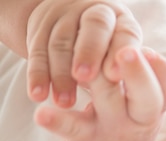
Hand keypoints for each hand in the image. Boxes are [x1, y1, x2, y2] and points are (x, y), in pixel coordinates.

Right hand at [26, 0, 141, 107]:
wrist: (72, 30)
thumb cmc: (109, 55)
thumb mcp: (122, 59)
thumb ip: (126, 72)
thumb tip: (128, 92)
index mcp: (123, 22)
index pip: (124, 33)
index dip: (120, 51)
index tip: (115, 75)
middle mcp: (96, 13)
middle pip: (93, 27)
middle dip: (87, 53)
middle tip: (83, 77)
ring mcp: (66, 17)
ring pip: (61, 42)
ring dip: (61, 73)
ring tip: (64, 102)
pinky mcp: (40, 28)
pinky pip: (38, 51)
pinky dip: (37, 75)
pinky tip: (39, 94)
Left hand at [34, 46, 165, 140]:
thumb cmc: (130, 117)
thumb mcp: (145, 99)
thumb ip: (142, 72)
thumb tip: (133, 48)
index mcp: (158, 103)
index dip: (164, 70)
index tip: (148, 52)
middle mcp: (142, 117)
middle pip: (149, 97)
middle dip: (139, 74)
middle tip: (128, 51)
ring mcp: (115, 128)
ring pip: (109, 101)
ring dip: (98, 80)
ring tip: (84, 69)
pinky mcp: (88, 139)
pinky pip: (74, 129)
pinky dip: (57, 122)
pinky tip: (42, 114)